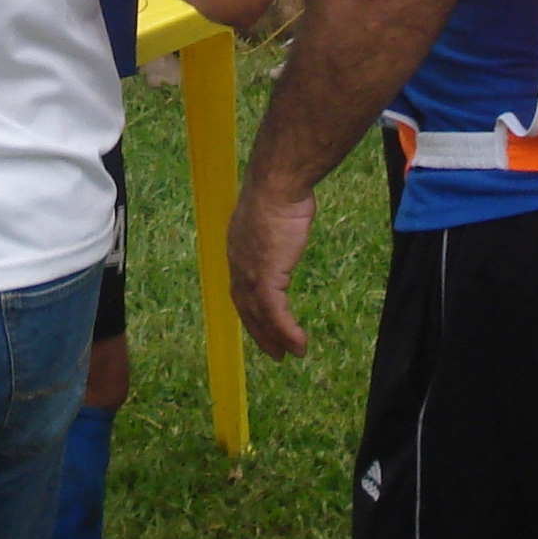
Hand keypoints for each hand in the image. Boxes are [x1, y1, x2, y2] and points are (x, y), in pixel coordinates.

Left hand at [228, 172, 318, 357]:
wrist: (278, 184)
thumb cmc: (280, 190)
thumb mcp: (274, 211)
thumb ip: (276, 225)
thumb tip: (286, 218)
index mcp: (238, 248)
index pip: (241, 287)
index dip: (251, 308)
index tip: (262, 322)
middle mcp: (238, 263)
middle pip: (246, 307)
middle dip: (260, 331)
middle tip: (275, 352)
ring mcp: (250, 273)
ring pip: (260, 316)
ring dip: (275, 338)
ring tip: (291, 354)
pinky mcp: (266, 278)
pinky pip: (275, 314)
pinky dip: (287, 332)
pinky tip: (300, 344)